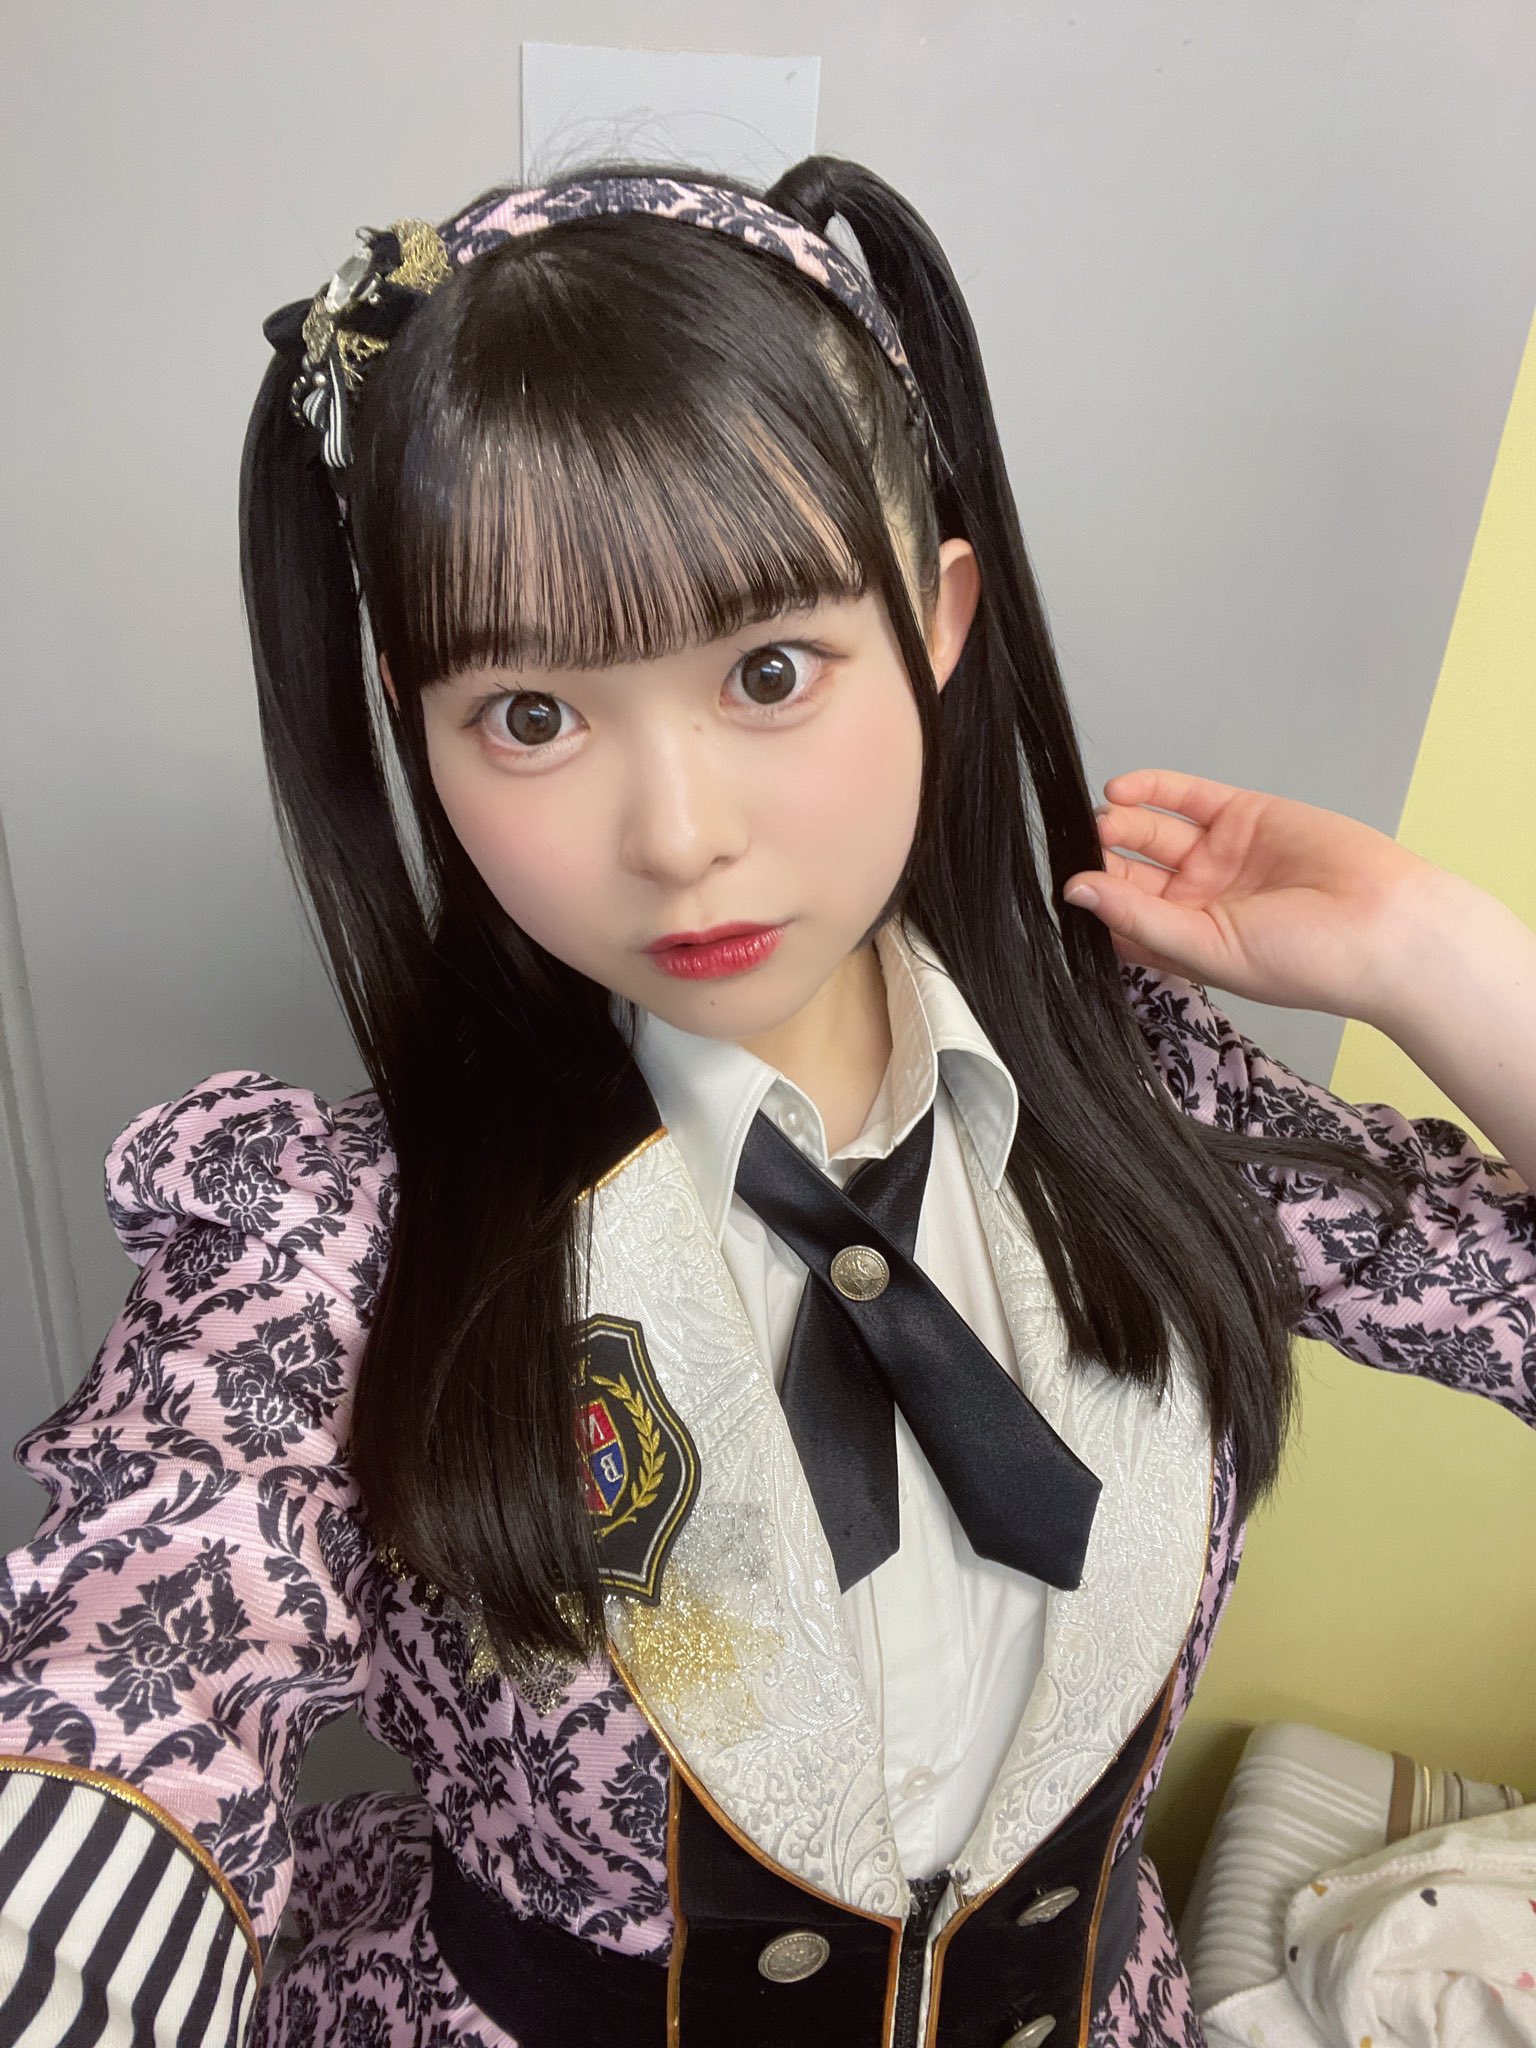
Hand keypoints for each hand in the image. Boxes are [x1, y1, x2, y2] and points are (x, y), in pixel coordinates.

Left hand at [1062, 768, 1450, 1021]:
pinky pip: (1185, 797)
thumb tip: (1077, 892)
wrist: (1385, 925)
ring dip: (1119, 825)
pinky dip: (1151, 790)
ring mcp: (1219, 855)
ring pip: (1152, 832)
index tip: (1062, 889)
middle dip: (1100, 859)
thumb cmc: (1307, 960)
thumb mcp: (1207, 949)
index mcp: (1188, 944)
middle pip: (1130, 872)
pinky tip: (1119, 792)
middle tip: (1073, 849)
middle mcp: (1199, 900)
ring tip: (1097, 823)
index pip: (1122, 920)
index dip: (1093, 903)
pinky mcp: (1241, 815)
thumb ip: (1139, 919)